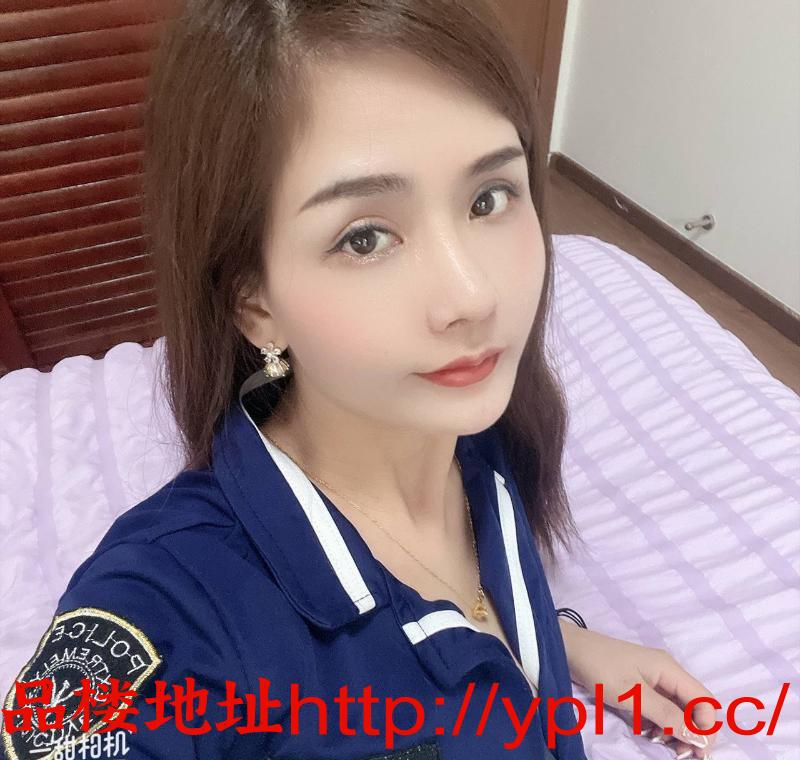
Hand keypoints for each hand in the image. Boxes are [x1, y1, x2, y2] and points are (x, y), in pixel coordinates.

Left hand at [558, 621, 718, 758]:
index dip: (706, 728)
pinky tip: (649, 732)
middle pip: (694, 706)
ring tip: (661, 743)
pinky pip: (660, 706)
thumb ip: (666, 714)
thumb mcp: (633, 695)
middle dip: (692, 731)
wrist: (570, 650)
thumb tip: (699, 737)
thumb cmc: (600, 668)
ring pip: (678, 708)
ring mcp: (654, 677)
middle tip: (680, 754)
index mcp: (670, 669)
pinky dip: (660, 721)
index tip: (697, 752)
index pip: (705, 701)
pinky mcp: (641, 683)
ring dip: (675, 729)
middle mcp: (667, 672)